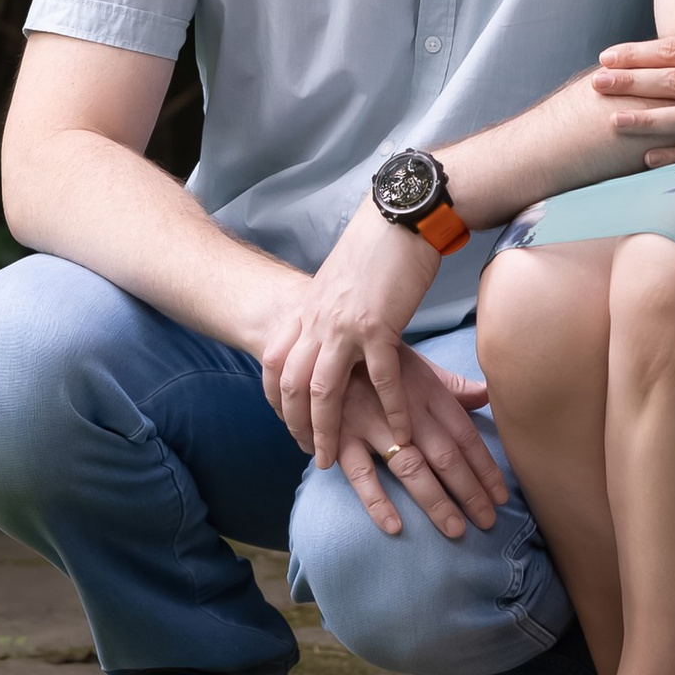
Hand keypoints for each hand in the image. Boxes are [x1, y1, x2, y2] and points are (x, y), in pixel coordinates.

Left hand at [260, 197, 467, 471]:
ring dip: (326, 429)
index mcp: (309, 307)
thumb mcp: (341, 280)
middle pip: (292, 384)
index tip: (283, 420)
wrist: (400, 216)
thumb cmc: (378, 245)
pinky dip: (391, 410)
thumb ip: (332, 307)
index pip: (275, 359)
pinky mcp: (378, 326)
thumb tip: (334, 324)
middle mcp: (318, 319)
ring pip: (323, 390)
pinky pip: (380, 380)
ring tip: (332, 458)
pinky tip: (399, 434)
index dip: (275, 395)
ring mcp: (345, 325)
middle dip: (295, 424)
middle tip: (307, 452)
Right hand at [325, 347, 506, 542]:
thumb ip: (451, 385)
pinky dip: (376, 500)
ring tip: (456, 529)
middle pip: (445, 454)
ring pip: (410, 467)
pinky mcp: (340, 434)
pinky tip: (394, 525)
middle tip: (489, 521)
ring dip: (435, 500)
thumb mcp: (417, 365)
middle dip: (470, 490)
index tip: (502, 495)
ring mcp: (371, 422)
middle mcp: (405, 409)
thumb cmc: (377, 361)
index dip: (485, 467)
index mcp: (427, 391)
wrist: (325, 342)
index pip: (464, 434)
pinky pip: (360, 473)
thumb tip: (487, 394)